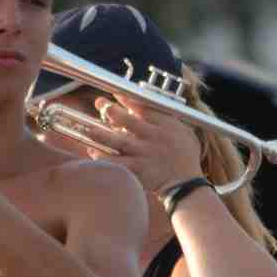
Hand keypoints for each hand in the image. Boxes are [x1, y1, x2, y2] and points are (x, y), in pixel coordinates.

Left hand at [83, 93, 204, 195]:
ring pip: (118, 141)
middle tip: (100, 104)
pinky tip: (93, 152)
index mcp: (165, 125)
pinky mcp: (138, 170)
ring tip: (90, 128)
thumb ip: (168, 118)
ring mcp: (144, 154)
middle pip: (128, 120)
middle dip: (111, 110)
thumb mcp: (185, 131)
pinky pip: (116, 163)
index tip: (115, 93)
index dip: (126, 98)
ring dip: (102, 134)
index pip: (143, 106)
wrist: (187, 183)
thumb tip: (148, 107)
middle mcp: (153, 137)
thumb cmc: (186, 156)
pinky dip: (103, 158)